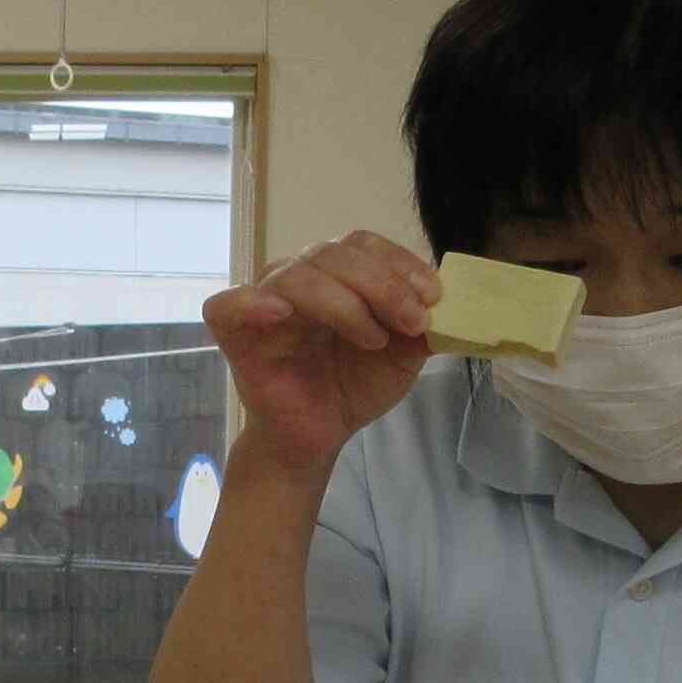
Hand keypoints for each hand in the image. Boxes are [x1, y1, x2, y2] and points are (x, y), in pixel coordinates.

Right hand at [203, 232, 440, 480]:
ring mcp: (264, 301)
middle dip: (381, 285)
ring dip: (343, 303)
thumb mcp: (402, 357)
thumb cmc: (351, 388)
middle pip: (333, 254)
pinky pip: (230, 305)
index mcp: (336, 275)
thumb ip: (422, 327)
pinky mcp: (235, 332)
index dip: (399, 263)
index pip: (363, 245)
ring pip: (297, 275)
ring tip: (373, 340)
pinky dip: (254, 303)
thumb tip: (451, 306)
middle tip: (412, 321)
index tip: (432, 296)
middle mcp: (299, 277)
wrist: (317, 437)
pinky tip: (282, 315)